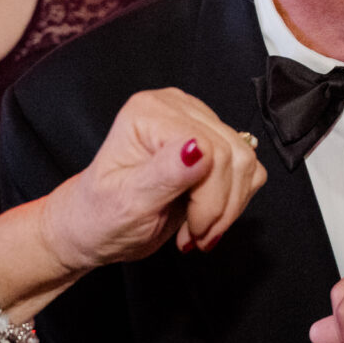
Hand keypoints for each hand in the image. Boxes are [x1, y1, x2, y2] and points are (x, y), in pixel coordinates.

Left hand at [41, 87, 265, 269]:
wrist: (95, 227)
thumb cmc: (100, 216)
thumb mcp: (128, 203)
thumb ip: (164, 175)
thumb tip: (198, 149)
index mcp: (148, 112)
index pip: (211, 149)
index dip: (209, 197)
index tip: (192, 229)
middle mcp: (175, 108)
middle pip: (233, 156)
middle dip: (219, 206)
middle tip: (194, 235)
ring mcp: (197, 122)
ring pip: (246, 162)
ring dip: (228, 207)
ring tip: (196, 228)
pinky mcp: (213, 142)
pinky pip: (248, 169)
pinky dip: (234, 200)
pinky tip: (204, 215)